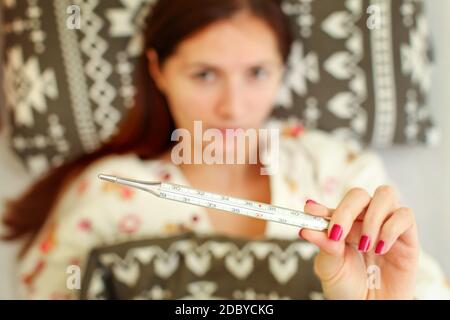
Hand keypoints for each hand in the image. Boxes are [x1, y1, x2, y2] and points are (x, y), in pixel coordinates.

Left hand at [300, 186, 418, 298]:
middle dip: (346, 210)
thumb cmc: (348, 288)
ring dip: (372, 218)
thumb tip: (307, 228)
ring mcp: (387, 226)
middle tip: (337, 234)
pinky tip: (381, 249)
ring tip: (364, 245)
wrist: (370, 309)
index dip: (323, 208)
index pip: (335, 206)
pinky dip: (391, 229)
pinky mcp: (408, 237)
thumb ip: (323, 245)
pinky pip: (405, 215)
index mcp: (343, 225)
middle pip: (359, 194)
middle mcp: (365, 220)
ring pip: (385, 194)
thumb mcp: (330, 267)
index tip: (311, 213)